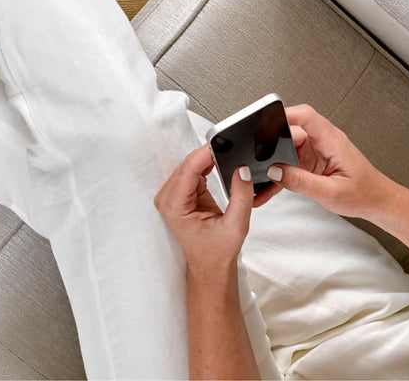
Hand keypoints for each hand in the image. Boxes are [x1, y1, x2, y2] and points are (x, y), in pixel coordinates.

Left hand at [154, 144, 255, 276]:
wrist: (210, 267)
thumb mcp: (236, 226)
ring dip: (206, 161)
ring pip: (189, 166)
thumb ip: (241, 197)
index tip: (222, 142)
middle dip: (207, 156)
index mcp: (174, 206)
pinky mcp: (179, 193)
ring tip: (226, 158)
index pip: (188, 169)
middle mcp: (167, 198)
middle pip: (187, 165)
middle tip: (229, 148)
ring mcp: (171, 195)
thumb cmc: (218, 253)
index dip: (204, 154)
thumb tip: (242, 170)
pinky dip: (205, 167)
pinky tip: (217, 165)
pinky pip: (191, 172)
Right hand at [264, 104, 394, 219]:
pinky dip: (281, 170)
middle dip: (272, 145)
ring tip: (267, 178)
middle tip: (261, 161)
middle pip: (289, 131)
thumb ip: (301, 182)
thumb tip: (274, 171)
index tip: (264, 121)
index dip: (283, 114)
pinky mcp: (311, 159)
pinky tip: (275, 184)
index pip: (305, 116)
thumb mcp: (331, 193)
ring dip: (276, 160)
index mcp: (331, 140)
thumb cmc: (365, 194)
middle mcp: (322, 140)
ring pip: (286, 146)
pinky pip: (290, 159)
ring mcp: (316, 148)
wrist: (378, 202)